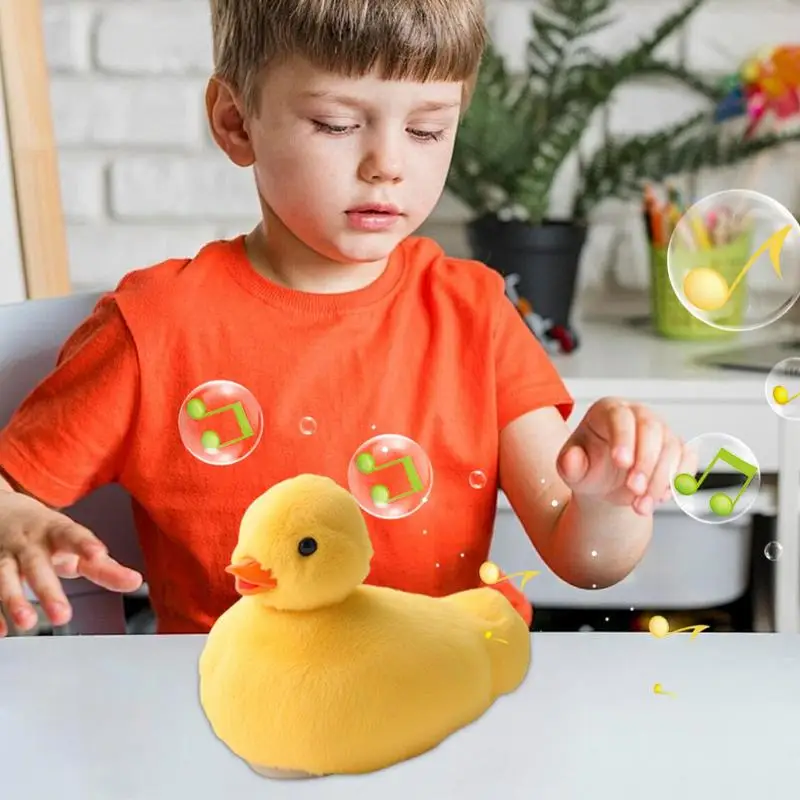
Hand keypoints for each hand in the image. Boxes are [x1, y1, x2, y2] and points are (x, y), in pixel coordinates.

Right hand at [0, 492, 142, 635]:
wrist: (1, 511)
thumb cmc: (47, 534)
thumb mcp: (75, 544)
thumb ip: (103, 566)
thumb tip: (135, 582)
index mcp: (55, 530)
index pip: (72, 535)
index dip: (85, 544)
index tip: (98, 555)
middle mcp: (27, 542)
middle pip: (37, 564)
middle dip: (48, 590)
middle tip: (64, 616)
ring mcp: (3, 555)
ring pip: (3, 576)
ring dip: (14, 600)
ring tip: (27, 622)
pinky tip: (2, 631)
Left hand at [556, 397, 694, 515]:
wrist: (605, 485)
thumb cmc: (588, 468)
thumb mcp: (572, 470)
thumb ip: (569, 465)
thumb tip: (572, 458)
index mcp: (608, 410)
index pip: (619, 417)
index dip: (623, 438)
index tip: (621, 462)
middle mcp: (638, 415)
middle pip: (651, 429)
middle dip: (645, 462)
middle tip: (634, 490)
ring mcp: (661, 430)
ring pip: (671, 448)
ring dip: (660, 480)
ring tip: (641, 506)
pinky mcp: (677, 448)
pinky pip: (686, 461)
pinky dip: (677, 482)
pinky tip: (658, 499)